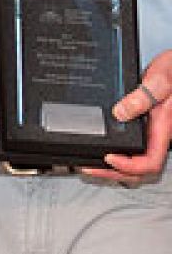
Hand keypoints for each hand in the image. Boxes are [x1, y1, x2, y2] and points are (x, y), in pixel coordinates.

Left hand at [87, 50, 171, 181]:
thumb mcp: (160, 80)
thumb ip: (143, 97)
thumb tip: (120, 112)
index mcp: (163, 128)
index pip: (150, 161)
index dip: (129, 167)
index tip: (109, 158)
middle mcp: (156, 134)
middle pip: (140, 169)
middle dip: (114, 173)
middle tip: (90, 168)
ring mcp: (149, 132)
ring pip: (136, 162)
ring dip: (114, 168)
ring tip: (92, 164)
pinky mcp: (142, 125)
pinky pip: (131, 148)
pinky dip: (116, 154)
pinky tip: (102, 149)